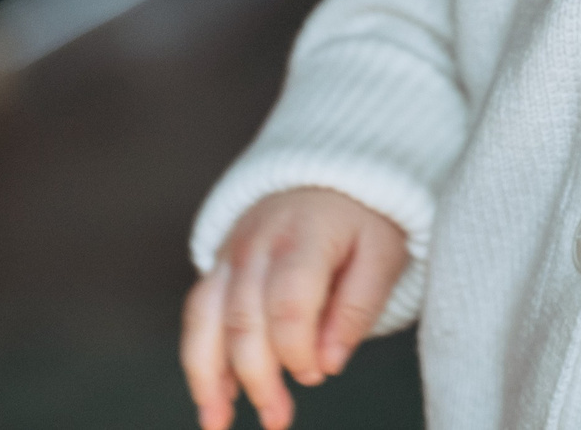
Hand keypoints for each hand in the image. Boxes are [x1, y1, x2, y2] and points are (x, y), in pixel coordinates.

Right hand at [180, 187, 408, 429]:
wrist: (330, 175)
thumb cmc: (362, 222)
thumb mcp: (382, 254)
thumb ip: (357, 308)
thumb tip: (328, 364)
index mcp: (305, 235)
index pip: (289, 301)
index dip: (297, 348)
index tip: (316, 375)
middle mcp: (257, 242)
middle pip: (243, 318)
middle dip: (257, 376)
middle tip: (278, 417)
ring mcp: (231, 253)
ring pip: (206, 319)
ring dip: (209, 376)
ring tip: (218, 424)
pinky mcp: (218, 267)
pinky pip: (197, 315)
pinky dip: (199, 360)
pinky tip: (213, 399)